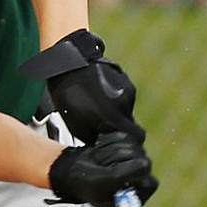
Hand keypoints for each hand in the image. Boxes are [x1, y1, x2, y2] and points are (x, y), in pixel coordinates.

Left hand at [20, 29, 143, 143]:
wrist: (70, 62)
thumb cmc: (69, 94)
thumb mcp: (76, 124)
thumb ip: (94, 136)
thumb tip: (102, 145)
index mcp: (115, 115)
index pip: (136, 136)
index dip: (129, 142)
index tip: (120, 143)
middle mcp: (125, 103)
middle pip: (130, 123)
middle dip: (119, 126)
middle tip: (101, 125)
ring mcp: (127, 89)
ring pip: (126, 109)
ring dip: (116, 111)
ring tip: (96, 106)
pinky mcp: (125, 79)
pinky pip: (123, 96)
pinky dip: (114, 98)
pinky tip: (99, 94)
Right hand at [48, 132, 157, 206]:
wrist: (71, 170)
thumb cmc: (85, 181)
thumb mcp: (103, 182)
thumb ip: (124, 175)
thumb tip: (145, 164)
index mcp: (134, 198)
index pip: (150, 182)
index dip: (134, 175)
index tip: (116, 176)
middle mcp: (137, 181)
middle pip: (143, 161)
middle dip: (118, 160)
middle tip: (101, 167)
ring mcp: (133, 164)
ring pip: (134, 147)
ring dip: (111, 151)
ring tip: (99, 160)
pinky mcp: (127, 148)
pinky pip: (126, 137)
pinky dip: (110, 141)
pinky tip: (99, 150)